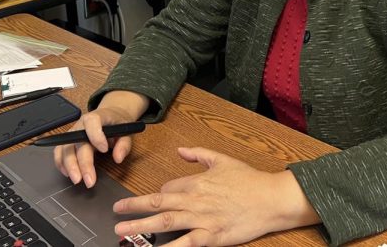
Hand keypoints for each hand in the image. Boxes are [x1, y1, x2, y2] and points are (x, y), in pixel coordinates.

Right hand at [53, 90, 147, 187]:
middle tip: (90, 180)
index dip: (96, 135)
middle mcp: (81, 124)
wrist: (110, 116)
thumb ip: (124, 144)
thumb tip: (118, 158)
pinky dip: (61, 163)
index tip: (104, 150)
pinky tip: (68, 174)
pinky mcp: (67, 141)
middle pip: (78, 142)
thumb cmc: (117, 123)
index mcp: (97, 116)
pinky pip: (59, 152)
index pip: (92, 122)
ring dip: (70, 166)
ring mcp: (72, 132)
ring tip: (77, 180)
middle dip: (83, 162)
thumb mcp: (126, 131)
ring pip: (65, 148)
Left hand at [112, 147, 319, 245]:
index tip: (155, 199)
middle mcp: (195, 199)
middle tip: (115, 211)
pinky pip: (186, 243)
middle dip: (134, 207)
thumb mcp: (222, 159)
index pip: (169, 187)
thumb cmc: (249, 179)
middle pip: (158, 203)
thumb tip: (181, 150)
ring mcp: (202, 219)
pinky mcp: (211, 236)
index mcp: (196, 181)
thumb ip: (199, 154)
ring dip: (141, 226)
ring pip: (166, 222)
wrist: (270, 198)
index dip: (160, 193)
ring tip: (122, 229)